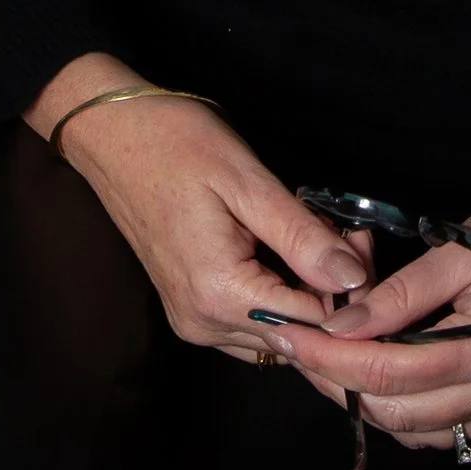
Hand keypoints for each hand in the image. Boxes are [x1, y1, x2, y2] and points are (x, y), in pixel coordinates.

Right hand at [25, 52, 370, 362]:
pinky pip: (250, 322)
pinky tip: (285, 249)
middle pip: (296, 333)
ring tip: (314, 233)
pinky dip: (278, 294)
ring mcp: (192, 321)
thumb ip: (302, 239)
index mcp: (219, 294)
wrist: (112, 137)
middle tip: (344, 229)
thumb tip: (354, 281)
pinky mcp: (188, 309)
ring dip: (306, 293)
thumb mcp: (249, 183)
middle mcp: (203, 323)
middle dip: (330, 288)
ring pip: (275, 332)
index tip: (358, 235)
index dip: (348, 283)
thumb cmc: (177, 146)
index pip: (313, 322)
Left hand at [257, 170, 470, 447]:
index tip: (287, 333)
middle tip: (301, 343)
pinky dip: (408, 408)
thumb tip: (341, 322)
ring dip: (370, 401)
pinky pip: (450, 426)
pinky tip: (386, 373)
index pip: (387, 374)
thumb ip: (401, 292)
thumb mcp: (464, 246)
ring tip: (334, 356)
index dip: (327, 358)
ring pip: (419, 431)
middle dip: (338, 383)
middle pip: (397, 413)